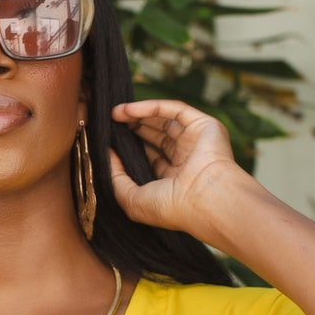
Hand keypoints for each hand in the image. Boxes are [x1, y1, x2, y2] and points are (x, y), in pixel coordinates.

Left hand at [108, 100, 244, 240]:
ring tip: (115, 113)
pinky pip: (174, 109)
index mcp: (175, 179)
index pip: (151, 156)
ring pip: (164, 119)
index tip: (109, 141)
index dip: (130, 147)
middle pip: (157, 135)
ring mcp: (196, 141)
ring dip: (139, 115)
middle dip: (133, 127)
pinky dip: (151, 107)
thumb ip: (116, 178)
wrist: (207, 199)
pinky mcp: (204, 125)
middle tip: (111, 123)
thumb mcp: (133, 200)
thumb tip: (107, 154)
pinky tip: (128, 110)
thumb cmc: (172, 207)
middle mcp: (187, 159)